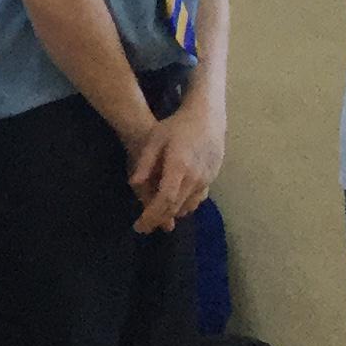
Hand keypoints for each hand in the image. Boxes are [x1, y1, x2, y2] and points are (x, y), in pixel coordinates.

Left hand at [127, 102, 224, 234]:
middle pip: (175, 207)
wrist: (207, 118)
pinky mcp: (212, 179)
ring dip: (171, 215)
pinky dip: (184, 206)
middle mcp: (195, 177)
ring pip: (187, 206)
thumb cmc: (177, 126)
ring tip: (155, 218)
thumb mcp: (155, 139)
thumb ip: (145, 162)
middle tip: (143, 227)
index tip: (139, 225)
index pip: (165, 199)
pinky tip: (174, 206)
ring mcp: (206, 179)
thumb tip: (134, 183)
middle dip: (158, 219)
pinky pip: (197, 199)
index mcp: (179, 167)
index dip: (151, 215)